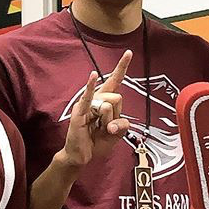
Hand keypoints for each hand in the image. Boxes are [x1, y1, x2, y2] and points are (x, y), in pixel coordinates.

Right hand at [61, 50, 132, 167]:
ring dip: (107, 121)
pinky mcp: (80, 111)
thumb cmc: (97, 142)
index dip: (122, 67)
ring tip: (98, 129)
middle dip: (116, 115)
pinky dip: (90, 86)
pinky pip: (88, 97)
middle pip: (117, 98)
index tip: (128, 53)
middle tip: (106, 127)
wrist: (81, 155)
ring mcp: (88, 104)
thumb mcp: (116, 135)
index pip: (115, 81)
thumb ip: (122, 126)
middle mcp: (97, 98)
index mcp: (106, 101)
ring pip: (108, 104)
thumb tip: (115, 122)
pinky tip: (93, 76)